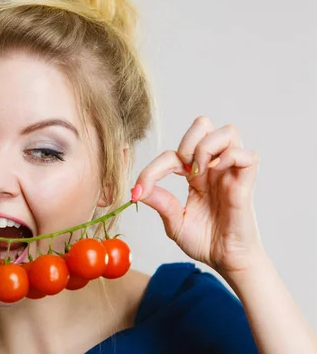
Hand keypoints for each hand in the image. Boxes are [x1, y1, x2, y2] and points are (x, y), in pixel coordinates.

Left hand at [132, 116, 262, 273]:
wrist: (226, 262)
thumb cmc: (205, 242)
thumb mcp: (174, 223)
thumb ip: (160, 203)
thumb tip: (139, 190)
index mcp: (195, 176)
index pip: (173, 153)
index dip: (152, 169)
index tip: (139, 192)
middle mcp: (213, 168)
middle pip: (204, 125)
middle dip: (186, 142)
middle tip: (183, 170)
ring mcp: (230, 173)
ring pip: (227, 132)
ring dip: (206, 147)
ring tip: (199, 172)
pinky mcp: (246, 183)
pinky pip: (247, 155)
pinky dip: (230, 157)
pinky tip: (216, 174)